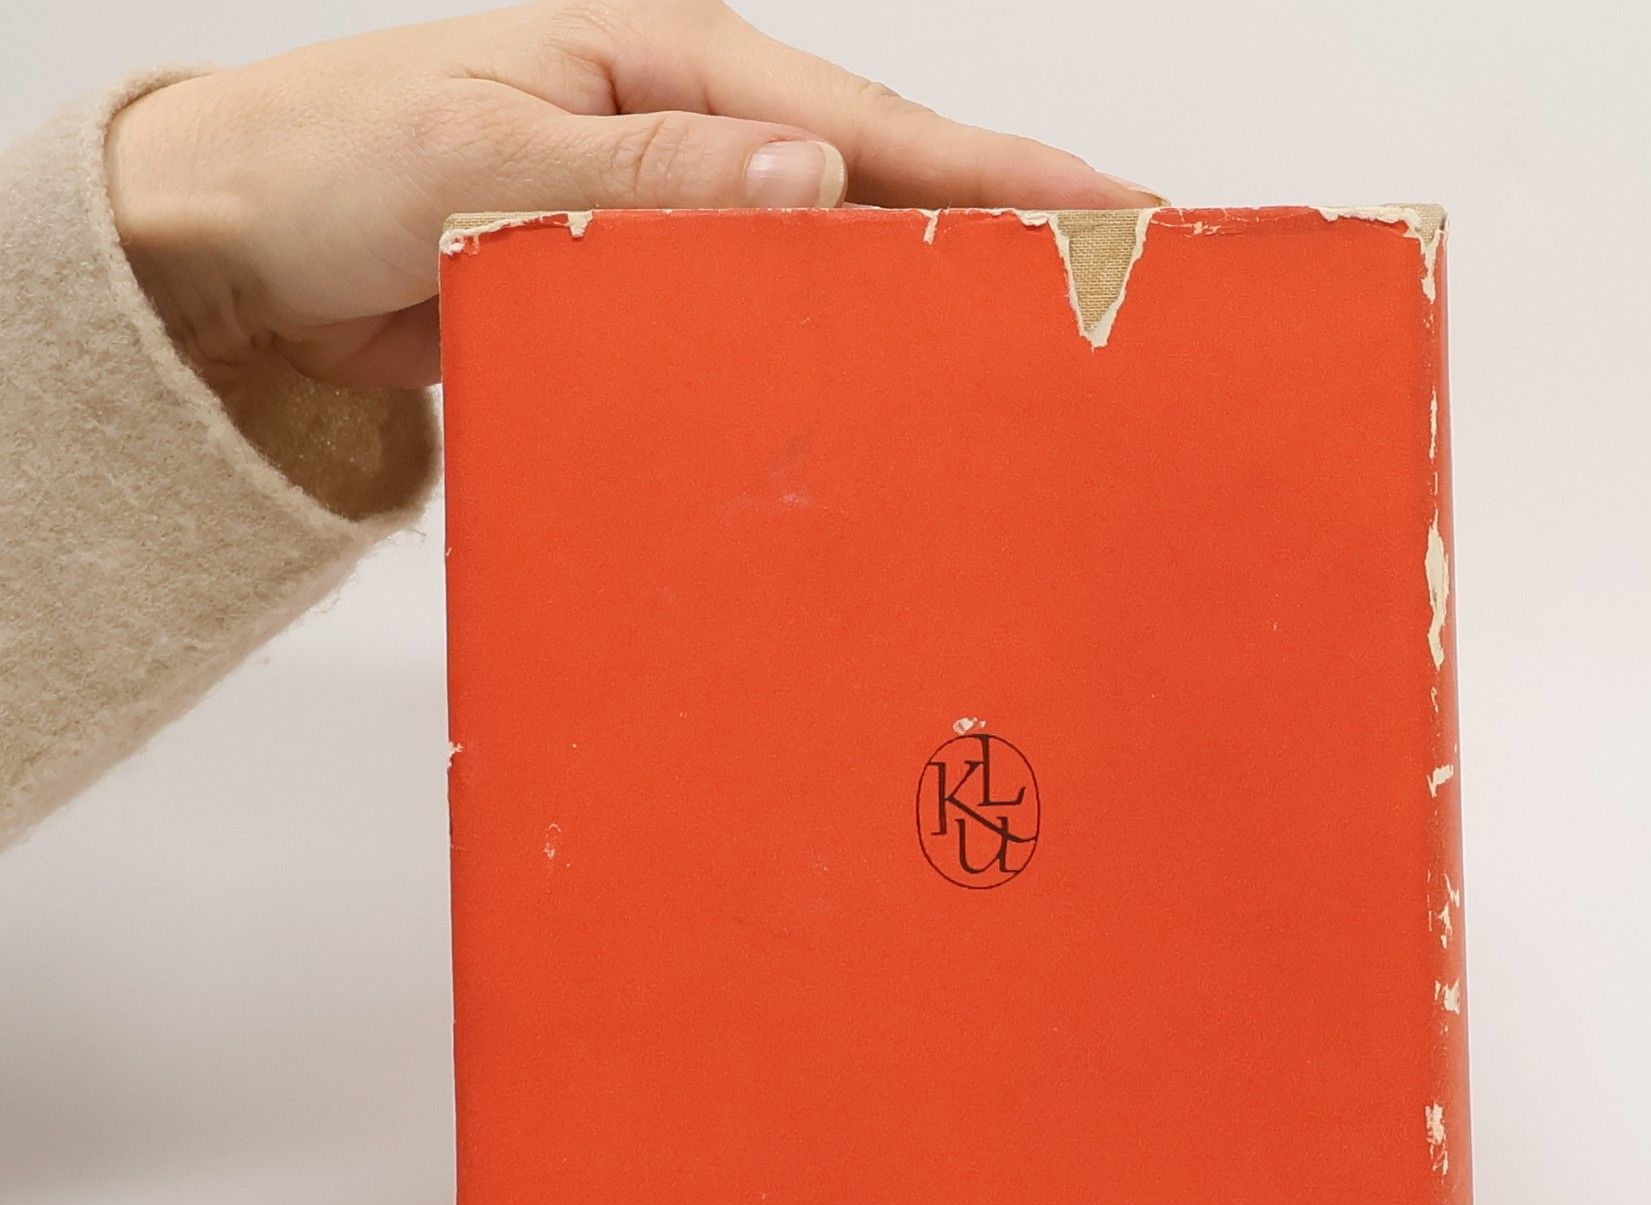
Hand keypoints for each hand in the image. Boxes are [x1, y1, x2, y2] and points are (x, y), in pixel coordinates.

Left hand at [105, 0, 1155, 392]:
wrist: (240, 259)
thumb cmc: (330, 166)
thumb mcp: (478, 153)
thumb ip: (640, 174)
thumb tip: (811, 176)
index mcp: (671, 68)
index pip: (872, 124)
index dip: (1002, 170)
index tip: (1117, 208)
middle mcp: (693, 141)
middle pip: (885, 190)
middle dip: (1003, 232)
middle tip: (1121, 290)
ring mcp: (678, 225)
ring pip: (835, 267)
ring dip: (928, 307)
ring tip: (1038, 358)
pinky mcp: (649, 301)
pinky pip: (765, 329)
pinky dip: (830, 359)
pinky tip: (884, 402)